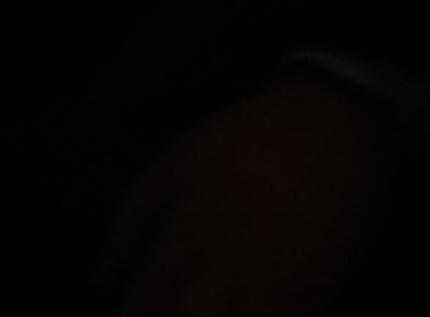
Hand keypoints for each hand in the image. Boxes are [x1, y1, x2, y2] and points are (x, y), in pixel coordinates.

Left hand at [104, 69, 411, 315]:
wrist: (332, 130)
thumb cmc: (240, 144)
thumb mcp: (171, 164)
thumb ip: (127, 222)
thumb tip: (97, 280)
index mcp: (189, 226)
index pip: (147, 296)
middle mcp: (231, 263)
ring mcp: (278, 285)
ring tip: (195, 314)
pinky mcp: (319, 298)